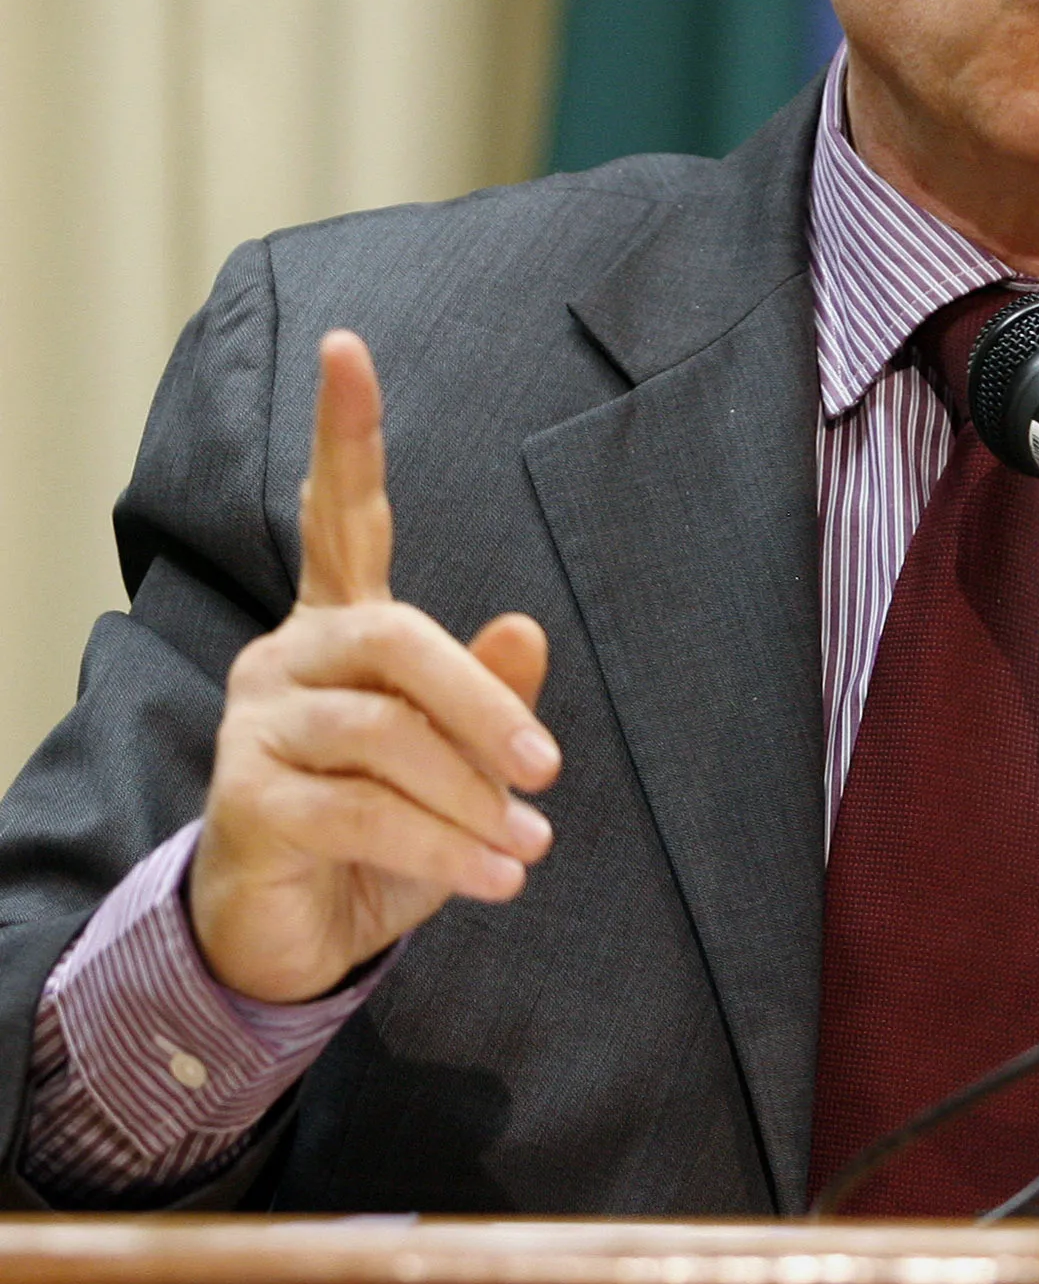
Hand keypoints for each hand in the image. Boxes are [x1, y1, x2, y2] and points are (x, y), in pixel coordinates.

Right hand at [189, 331, 560, 1003]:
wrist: (294, 937)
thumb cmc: (384, 831)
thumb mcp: (458, 760)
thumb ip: (489, 693)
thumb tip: (526, 627)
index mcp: (341, 623)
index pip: (340, 512)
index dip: (346, 433)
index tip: (349, 346)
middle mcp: (288, 654)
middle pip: (397, 638)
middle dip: (482, 704)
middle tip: (548, 769)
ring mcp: (258, 722)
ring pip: (385, 734)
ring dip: (470, 797)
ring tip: (525, 844)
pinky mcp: (245, 799)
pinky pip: (364, 810)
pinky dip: (443, 846)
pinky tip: (497, 876)